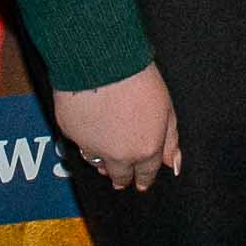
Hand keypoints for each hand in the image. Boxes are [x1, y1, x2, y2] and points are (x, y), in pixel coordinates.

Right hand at [53, 66, 180, 192]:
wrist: (102, 62)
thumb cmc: (137, 78)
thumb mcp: (166, 108)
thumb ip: (170, 139)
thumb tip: (173, 163)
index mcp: (145, 149)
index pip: (145, 174)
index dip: (143, 178)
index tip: (140, 182)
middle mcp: (118, 154)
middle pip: (119, 176)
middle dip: (122, 177)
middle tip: (120, 178)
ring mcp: (92, 146)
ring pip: (96, 162)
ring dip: (102, 161)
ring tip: (104, 155)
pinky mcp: (71, 134)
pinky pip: (79, 142)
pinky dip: (85, 138)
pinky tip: (90, 126)